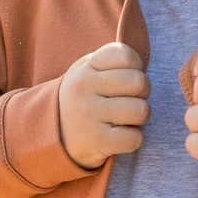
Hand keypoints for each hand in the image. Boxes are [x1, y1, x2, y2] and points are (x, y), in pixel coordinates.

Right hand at [58, 42, 149, 170]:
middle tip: (128, 101)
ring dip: (139, 118)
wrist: (53, 134)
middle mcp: (84, 88)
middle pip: (139, 82)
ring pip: (140, 111)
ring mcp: (88, 115)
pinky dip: (132, 140)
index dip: (135, 69)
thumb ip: (115, 60)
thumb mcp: (90, 70)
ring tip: (124, 119)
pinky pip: (134, 138)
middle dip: (142, 94)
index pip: (127, 56)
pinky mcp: (96, 141)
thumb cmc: (85, 98)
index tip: (123, 80)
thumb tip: (144, 69)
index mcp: (86, 67)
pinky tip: (118, 137)